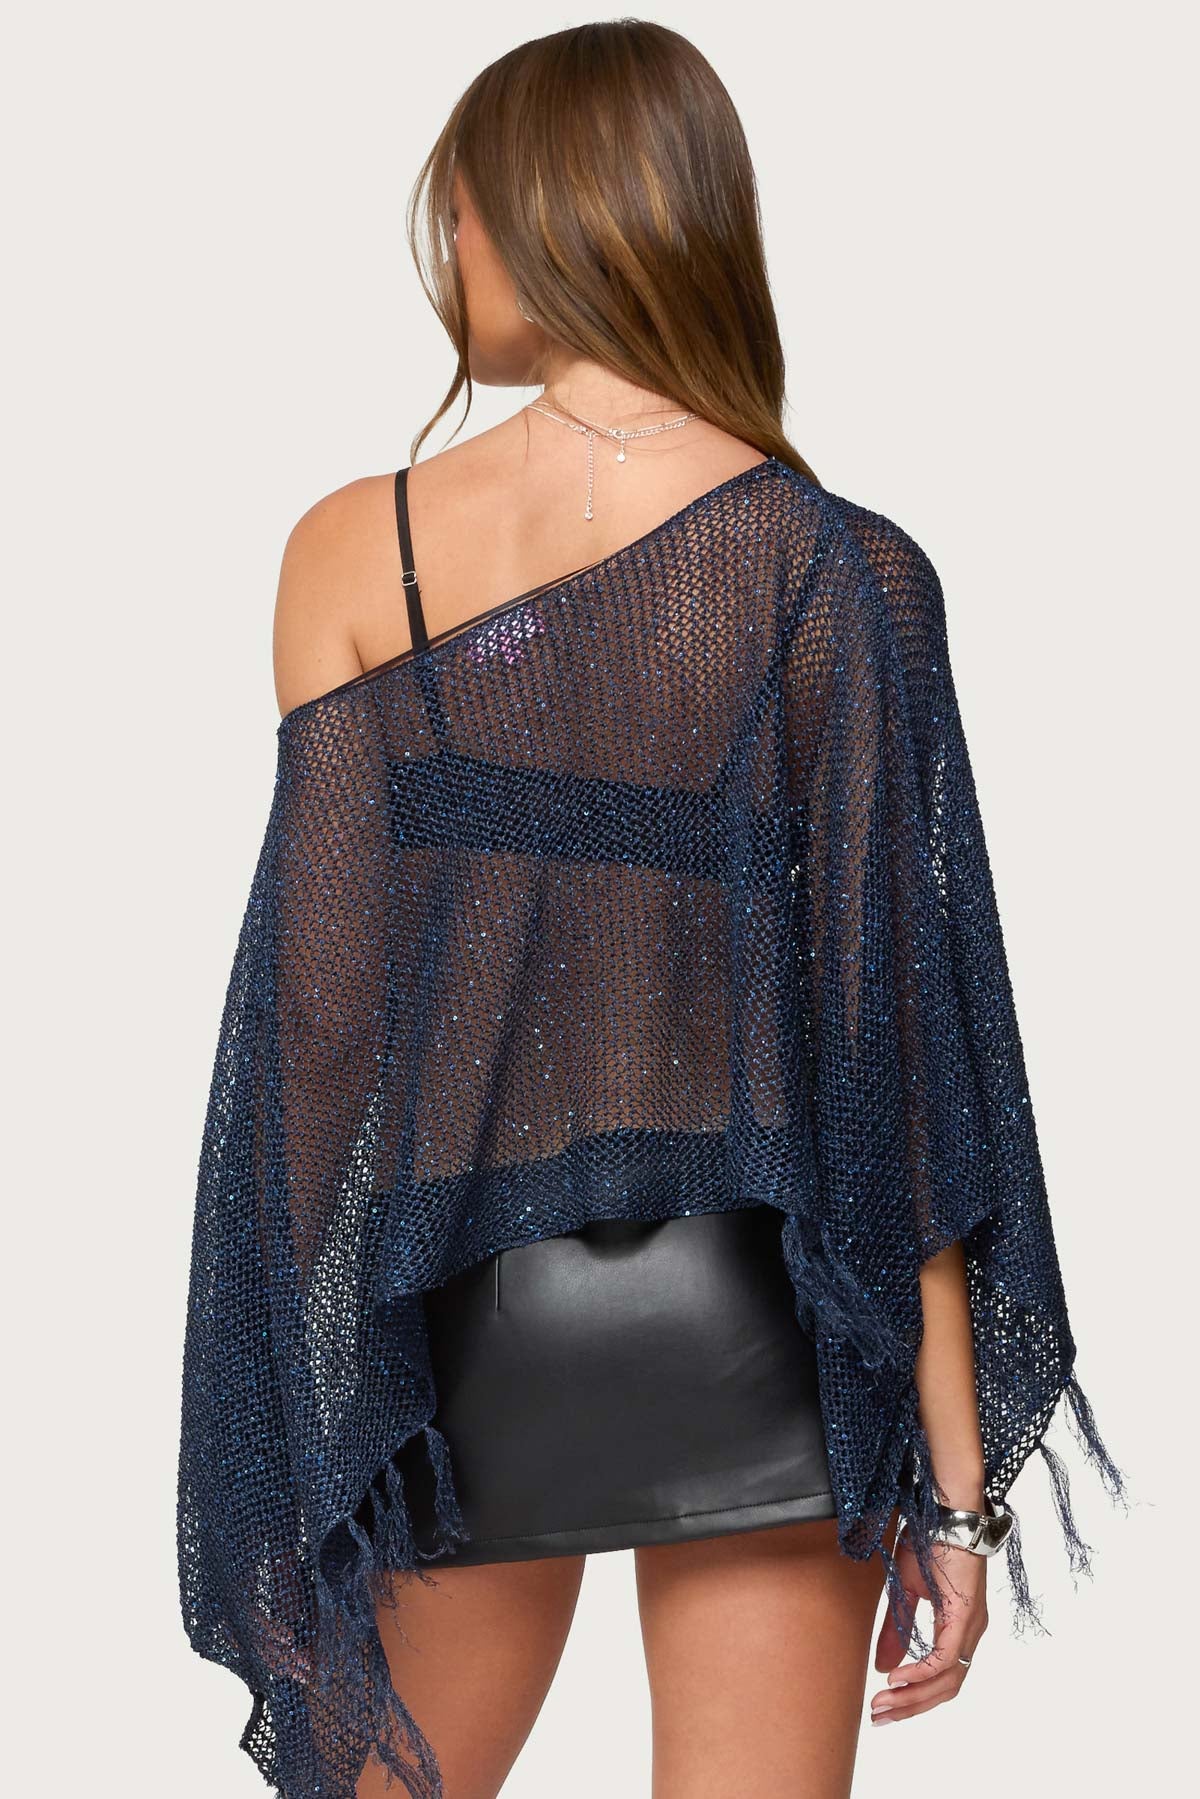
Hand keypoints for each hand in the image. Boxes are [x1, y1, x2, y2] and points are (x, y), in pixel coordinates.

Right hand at [868, 1529, 988, 1725]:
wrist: (947, 1510)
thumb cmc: (930, 1541)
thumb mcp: (907, 1591)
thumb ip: (897, 1630)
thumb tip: (883, 1666)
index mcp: (959, 1627)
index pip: (943, 1678)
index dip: (915, 1697)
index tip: (885, 1707)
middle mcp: (971, 1633)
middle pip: (946, 1688)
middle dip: (911, 1707)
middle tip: (879, 1717)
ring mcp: (971, 1626)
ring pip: (947, 1680)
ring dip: (913, 1697)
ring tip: (883, 1704)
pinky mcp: (965, 1616)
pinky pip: (945, 1658)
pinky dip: (921, 1673)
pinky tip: (898, 1678)